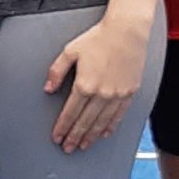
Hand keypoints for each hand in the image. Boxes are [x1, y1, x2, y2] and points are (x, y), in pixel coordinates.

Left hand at [44, 4, 154, 153]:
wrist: (127, 31)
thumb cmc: (99, 38)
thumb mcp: (70, 51)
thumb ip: (56, 71)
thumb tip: (48, 88)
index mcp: (84, 84)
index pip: (70, 113)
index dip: (62, 128)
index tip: (57, 137)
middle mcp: (102, 93)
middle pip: (85, 122)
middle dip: (74, 137)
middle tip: (68, 147)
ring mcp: (117, 95)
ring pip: (101, 123)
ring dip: (91, 136)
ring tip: (83, 145)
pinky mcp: (130, 93)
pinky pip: (119, 115)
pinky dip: (110, 127)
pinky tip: (104, 133)